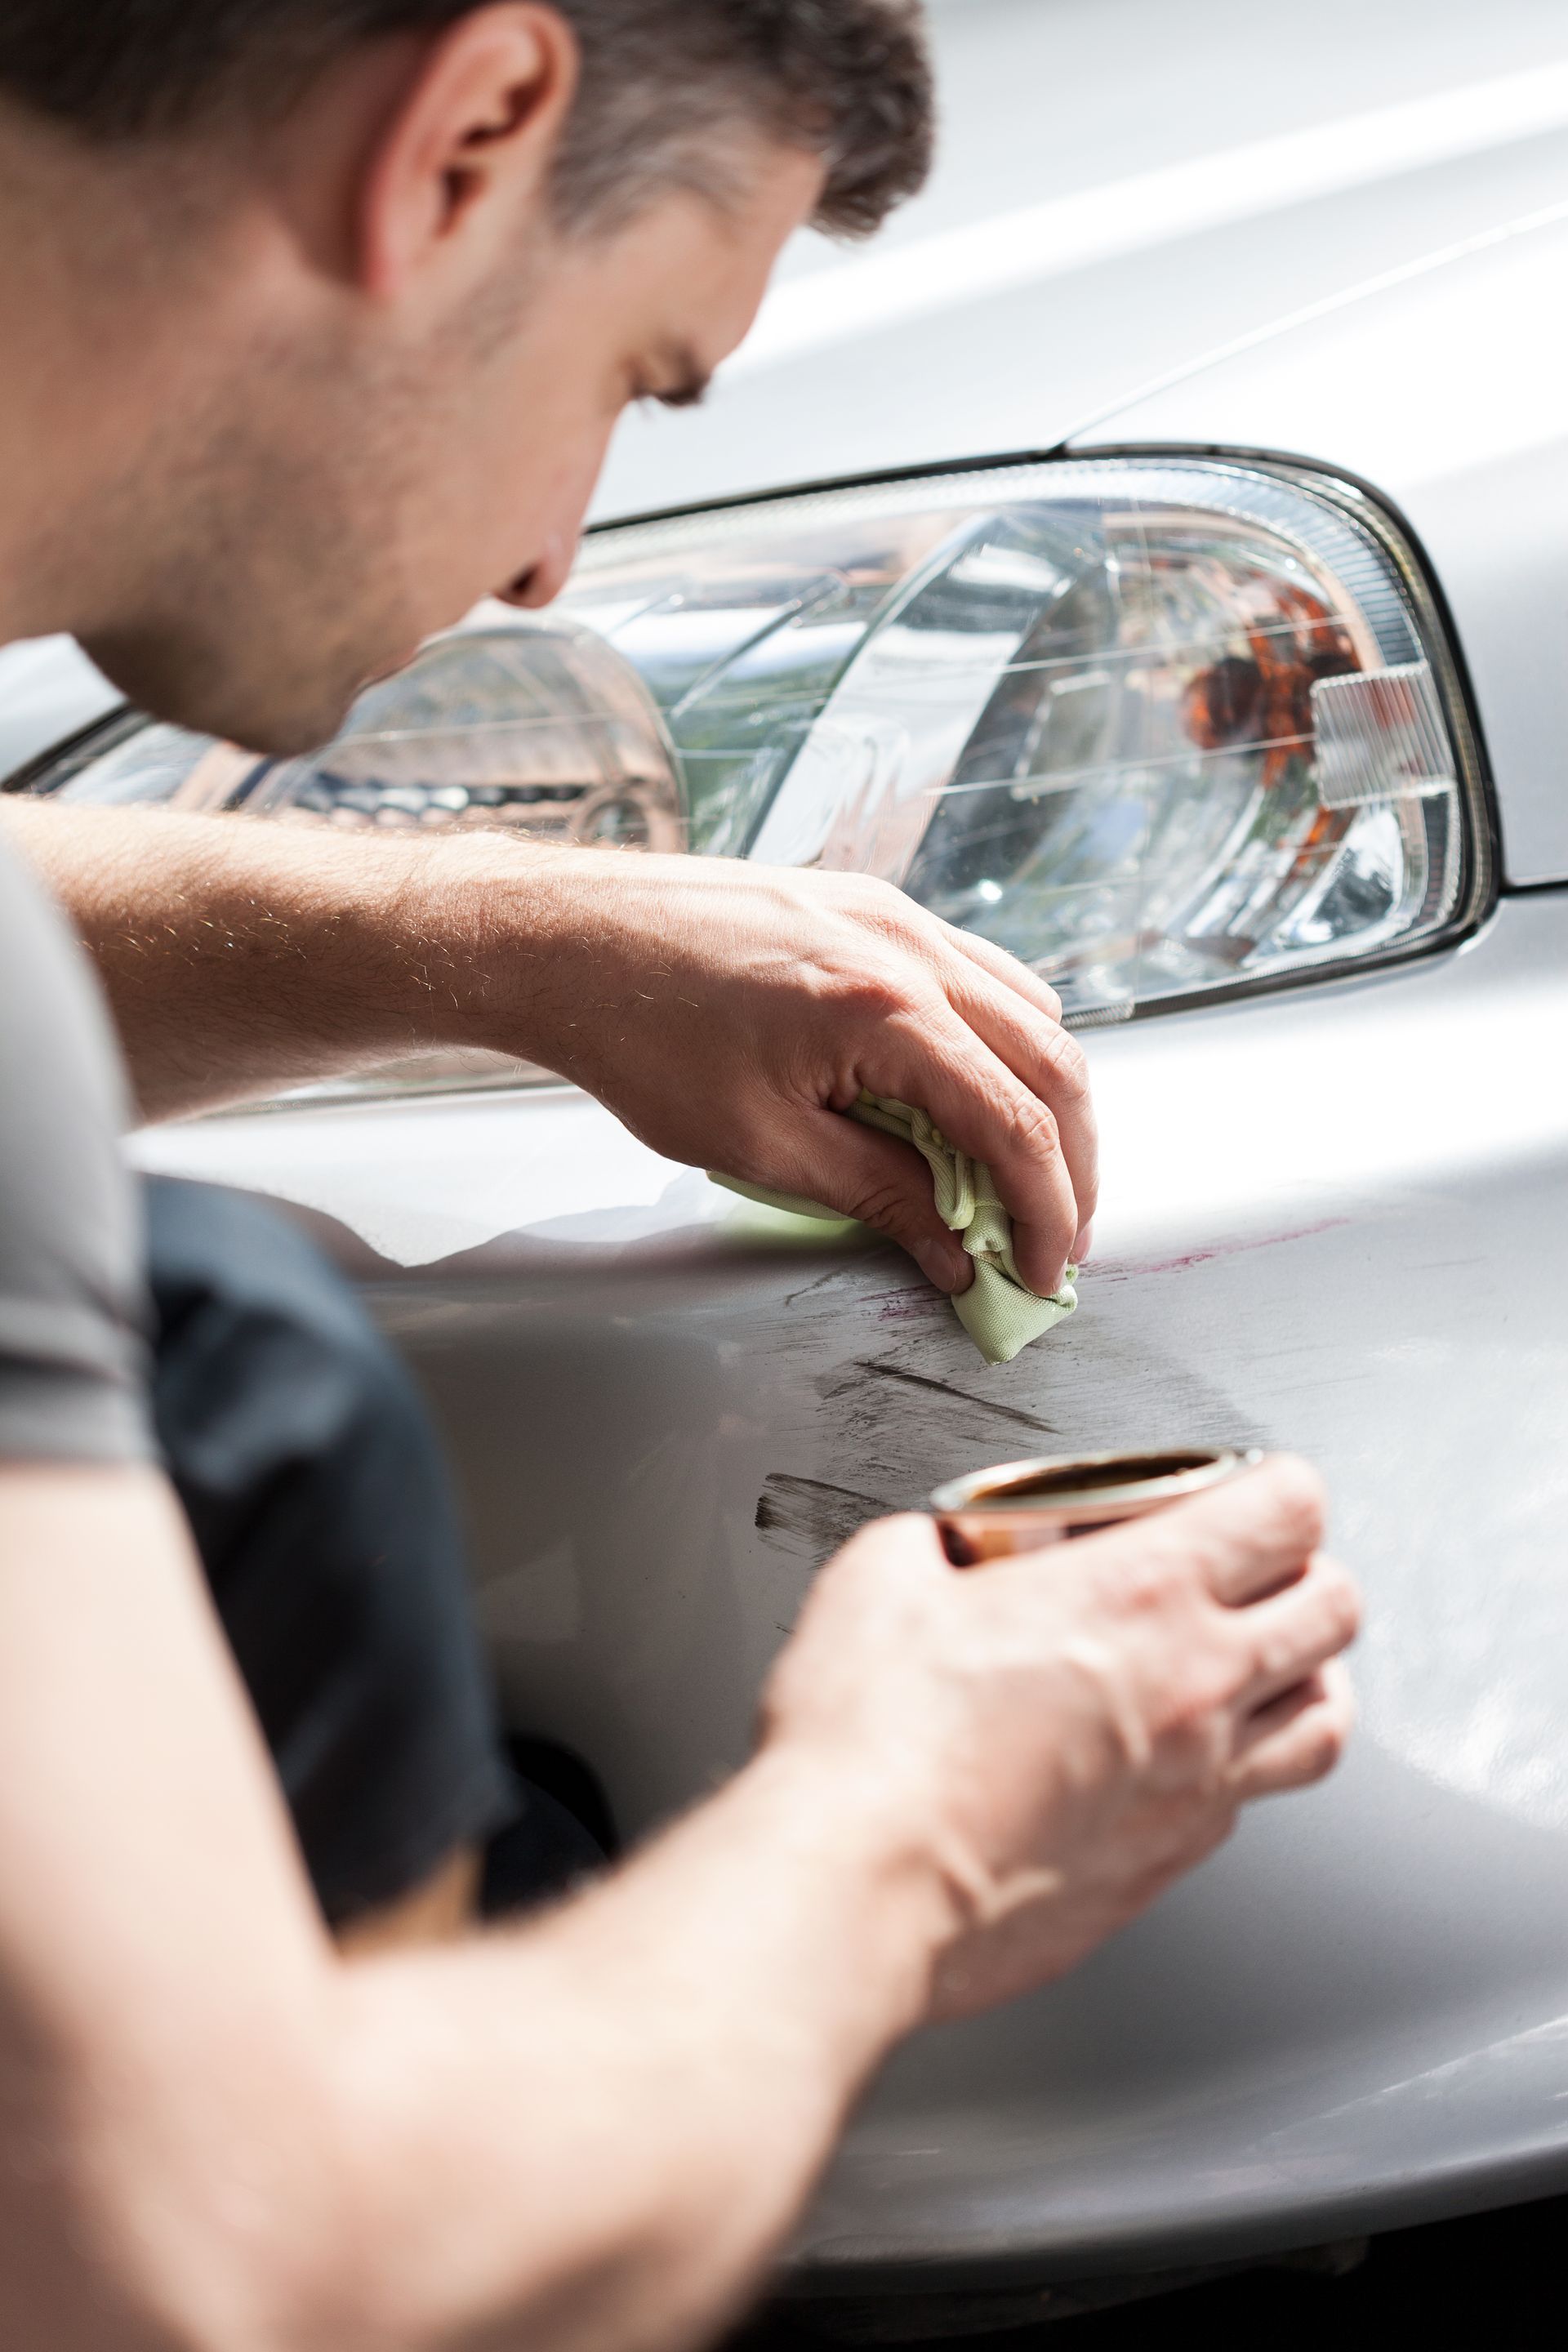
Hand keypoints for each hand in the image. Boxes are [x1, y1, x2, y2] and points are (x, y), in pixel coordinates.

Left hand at [515, 854, 1096, 1296]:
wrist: (570, 939)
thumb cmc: (641, 1034)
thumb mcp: (761, 1145)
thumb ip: (876, 1196)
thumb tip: (952, 1249)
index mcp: (886, 1010)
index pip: (1017, 1124)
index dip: (1046, 1212)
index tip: (1042, 1273)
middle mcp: (911, 948)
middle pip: (1052, 1062)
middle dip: (1070, 1163)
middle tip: (1055, 1238)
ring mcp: (897, 917)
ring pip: (1030, 1011)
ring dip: (1045, 1099)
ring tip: (1021, 1178)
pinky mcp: (874, 909)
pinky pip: (980, 976)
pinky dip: (1000, 1044)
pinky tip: (970, 1098)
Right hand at [759, 1457, 1357, 2022]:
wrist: (859, 1885)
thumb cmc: (871, 1743)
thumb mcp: (883, 1574)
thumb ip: (938, 1544)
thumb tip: (939, 1552)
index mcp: (1139, 1593)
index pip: (1289, 1510)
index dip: (1276, 1486)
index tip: (1245, 1489)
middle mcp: (1195, 1686)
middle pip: (1336, 1607)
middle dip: (1303, 1571)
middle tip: (1249, 1570)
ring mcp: (1196, 1785)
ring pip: (1327, 1717)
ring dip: (1304, 1676)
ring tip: (1258, 1664)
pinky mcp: (1168, 1864)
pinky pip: (1251, 1803)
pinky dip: (1239, 1768)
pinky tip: (1181, 1758)